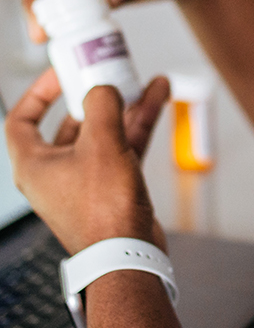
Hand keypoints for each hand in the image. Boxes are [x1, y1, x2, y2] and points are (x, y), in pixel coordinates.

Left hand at [5, 70, 169, 254]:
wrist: (129, 254)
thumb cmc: (103, 209)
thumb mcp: (100, 142)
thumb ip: (101, 105)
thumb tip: (103, 89)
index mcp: (35, 165)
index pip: (22, 121)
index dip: (39, 93)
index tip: (60, 74)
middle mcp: (56, 173)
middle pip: (70, 123)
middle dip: (93, 97)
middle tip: (108, 74)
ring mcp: (86, 181)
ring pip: (104, 133)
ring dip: (124, 107)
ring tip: (143, 80)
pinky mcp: (113, 188)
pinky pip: (123, 147)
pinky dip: (138, 124)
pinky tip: (157, 99)